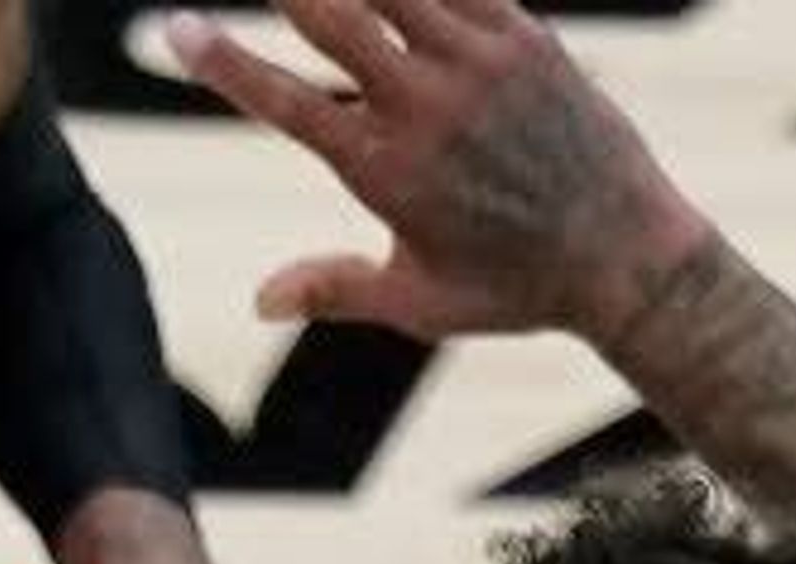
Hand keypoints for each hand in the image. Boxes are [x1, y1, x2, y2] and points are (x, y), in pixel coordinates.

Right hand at [172, 0, 696, 356]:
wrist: (620, 254)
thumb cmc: (513, 290)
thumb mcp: (415, 303)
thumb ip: (334, 289)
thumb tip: (259, 300)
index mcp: (384, 170)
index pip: (283, 103)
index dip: (223, 62)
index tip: (175, 26)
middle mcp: (423, 105)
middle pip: (331, 17)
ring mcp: (476, 60)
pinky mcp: (523, 34)